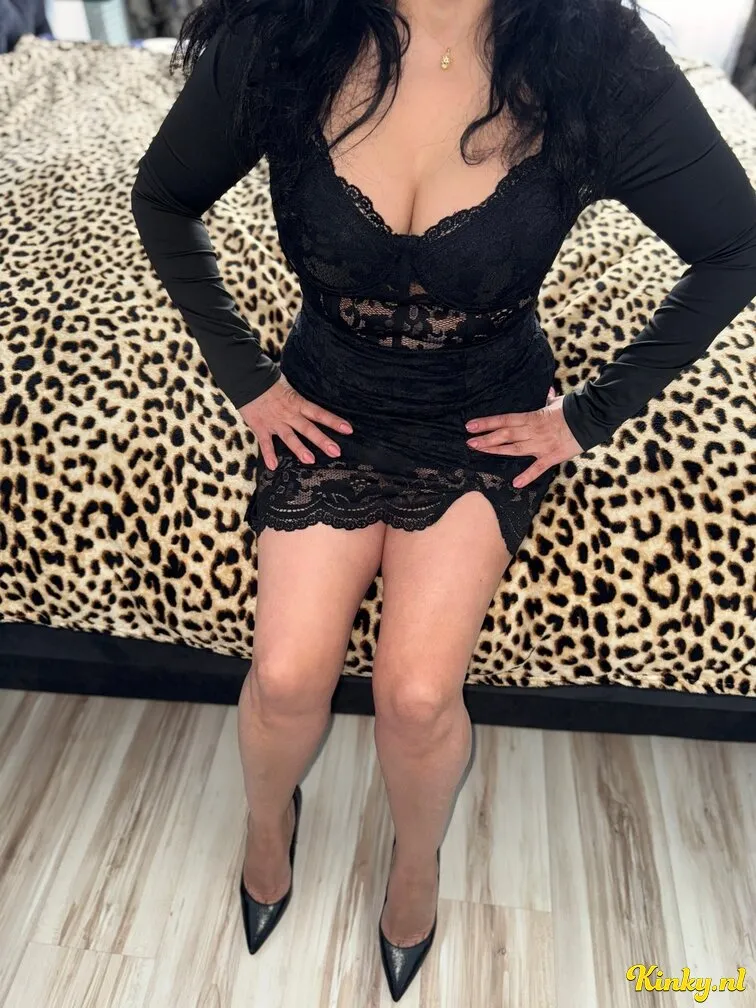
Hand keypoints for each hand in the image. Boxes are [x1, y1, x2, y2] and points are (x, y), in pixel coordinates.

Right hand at [238, 375, 352, 468]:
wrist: (247, 378)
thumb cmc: (268, 380)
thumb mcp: (288, 386)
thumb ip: (298, 398)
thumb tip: (309, 404)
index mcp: (297, 403)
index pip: (319, 413)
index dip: (334, 421)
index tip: (348, 429)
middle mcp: (289, 414)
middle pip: (308, 428)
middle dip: (322, 440)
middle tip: (336, 452)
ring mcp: (275, 421)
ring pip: (290, 437)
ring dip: (300, 449)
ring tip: (310, 460)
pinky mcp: (260, 426)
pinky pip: (265, 443)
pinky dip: (268, 454)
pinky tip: (273, 467)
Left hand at [465, 386, 581, 487]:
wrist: (592, 417)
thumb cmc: (574, 408)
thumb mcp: (558, 402)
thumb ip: (549, 400)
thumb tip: (547, 393)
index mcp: (532, 417)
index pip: (505, 420)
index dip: (487, 423)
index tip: (471, 425)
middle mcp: (533, 431)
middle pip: (505, 434)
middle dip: (486, 438)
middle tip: (469, 442)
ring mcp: (541, 444)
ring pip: (515, 449)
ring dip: (496, 450)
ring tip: (480, 451)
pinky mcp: (552, 456)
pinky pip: (538, 467)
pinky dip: (528, 475)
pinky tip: (516, 483)